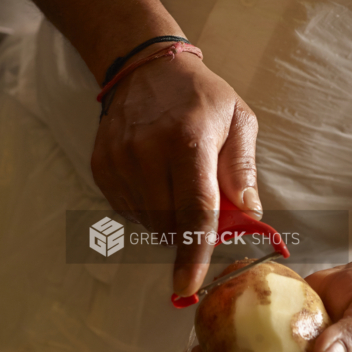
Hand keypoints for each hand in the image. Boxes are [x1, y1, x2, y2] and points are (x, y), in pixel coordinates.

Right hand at [91, 50, 260, 295]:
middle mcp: (147, 152)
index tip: (189, 284)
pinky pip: (127, 211)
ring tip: (176, 185)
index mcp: (188, 142)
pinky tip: (154, 182)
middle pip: (169, 224)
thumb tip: (249, 213)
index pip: (194, 210)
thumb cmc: (200, 96)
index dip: (194, 252)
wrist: (145, 67)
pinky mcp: (101, 167)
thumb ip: (243, 169)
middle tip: (202, 209)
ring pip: (147, 223)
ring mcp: (119, 161)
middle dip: (189, 232)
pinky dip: (146, 209)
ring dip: (167, 221)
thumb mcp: (238, 120)